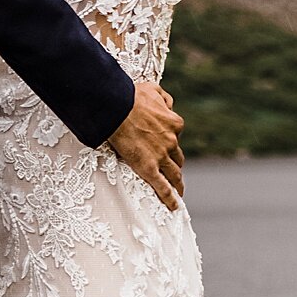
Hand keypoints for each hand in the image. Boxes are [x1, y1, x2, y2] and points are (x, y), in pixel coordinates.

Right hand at [107, 78, 184, 210]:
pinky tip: (174, 206)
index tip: (166, 145)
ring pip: (174, 173)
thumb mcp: (153, 90)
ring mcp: (161, 156)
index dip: (171, 141)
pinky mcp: (148, 168)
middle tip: (175, 172)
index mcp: (174, 123)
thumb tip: (170, 105)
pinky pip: (162, 186)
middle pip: (177, 157)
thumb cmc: (131, 96)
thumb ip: (164, 98)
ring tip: (179, 192)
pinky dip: (170, 197)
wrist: (117, 108)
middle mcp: (171, 141)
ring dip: (177, 183)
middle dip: (176, 164)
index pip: (176, 134)